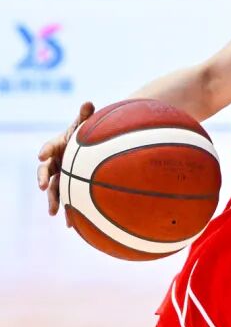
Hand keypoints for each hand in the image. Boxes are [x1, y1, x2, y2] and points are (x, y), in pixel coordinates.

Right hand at [37, 101, 93, 223]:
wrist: (92, 147)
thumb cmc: (87, 134)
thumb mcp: (85, 125)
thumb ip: (85, 115)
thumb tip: (88, 102)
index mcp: (58, 146)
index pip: (49, 148)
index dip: (46, 151)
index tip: (43, 155)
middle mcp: (56, 162)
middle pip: (46, 171)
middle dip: (43, 178)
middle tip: (42, 186)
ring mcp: (61, 175)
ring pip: (54, 189)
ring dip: (53, 200)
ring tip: (54, 212)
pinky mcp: (69, 187)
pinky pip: (67, 199)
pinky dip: (69, 210)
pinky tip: (72, 224)